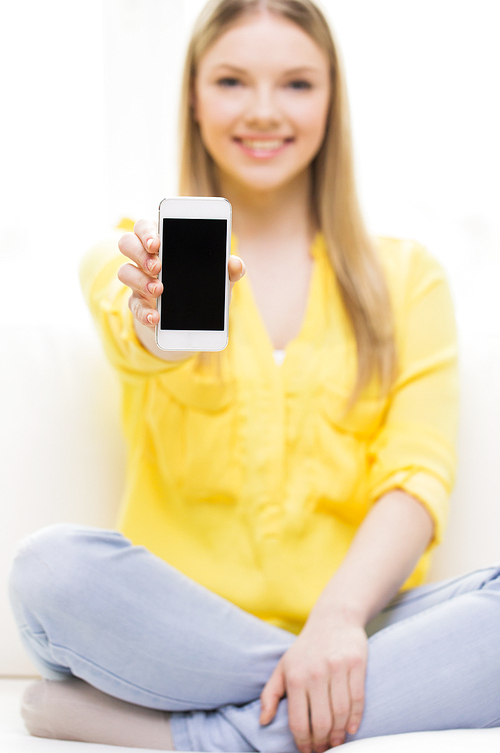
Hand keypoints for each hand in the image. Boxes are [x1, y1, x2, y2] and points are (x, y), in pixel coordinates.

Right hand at [117, 218, 245, 328]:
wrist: (194, 318)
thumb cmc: (203, 284)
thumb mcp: (219, 277)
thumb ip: (228, 269)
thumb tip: (235, 263)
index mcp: (162, 242)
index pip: (145, 227)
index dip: (146, 232)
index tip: (156, 243)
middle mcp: (144, 258)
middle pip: (127, 243)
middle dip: (140, 253)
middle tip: (158, 267)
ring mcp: (138, 280)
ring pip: (124, 272)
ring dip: (140, 280)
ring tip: (159, 290)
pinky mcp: (138, 303)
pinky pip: (133, 305)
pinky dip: (144, 312)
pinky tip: (155, 317)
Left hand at [259, 617, 367, 750]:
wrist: (334, 618)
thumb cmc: (306, 648)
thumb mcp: (282, 667)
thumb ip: (269, 694)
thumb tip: (263, 720)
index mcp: (295, 676)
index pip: (298, 721)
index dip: (303, 743)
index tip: (306, 750)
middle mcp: (315, 672)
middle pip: (321, 722)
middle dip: (322, 742)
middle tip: (324, 749)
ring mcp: (337, 668)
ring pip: (341, 713)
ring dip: (339, 734)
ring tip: (337, 741)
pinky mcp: (356, 664)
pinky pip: (358, 699)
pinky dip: (355, 719)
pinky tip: (351, 729)